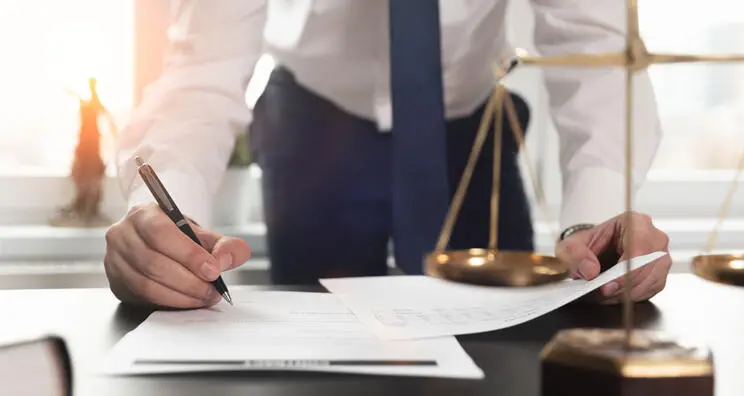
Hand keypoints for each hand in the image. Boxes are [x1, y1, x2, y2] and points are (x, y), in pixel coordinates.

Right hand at [104, 203, 251, 307]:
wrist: (157, 247)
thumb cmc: (178, 239)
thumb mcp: (203, 235)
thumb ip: (223, 244)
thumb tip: (226, 259)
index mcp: (143, 214)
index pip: (161, 234)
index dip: (189, 254)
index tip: (212, 270)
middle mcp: (122, 235)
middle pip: (154, 262)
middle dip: (189, 280)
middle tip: (212, 289)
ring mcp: (115, 260)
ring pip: (147, 284)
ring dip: (181, 295)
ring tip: (205, 296)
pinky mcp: (116, 282)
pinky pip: (143, 297)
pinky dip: (170, 302)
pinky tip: (189, 301)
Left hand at [555, 211, 671, 303]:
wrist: (592, 252)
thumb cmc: (586, 245)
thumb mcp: (571, 246)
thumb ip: (576, 255)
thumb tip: (590, 271)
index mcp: (635, 222)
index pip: (639, 248)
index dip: (625, 271)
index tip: (607, 287)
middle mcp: (654, 237)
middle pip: (649, 266)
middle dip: (624, 286)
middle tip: (602, 294)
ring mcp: (660, 256)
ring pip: (653, 281)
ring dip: (628, 294)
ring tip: (604, 296)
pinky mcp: (659, 273)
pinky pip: (652, 289)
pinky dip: (633, 297)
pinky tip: (615, 296)